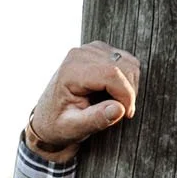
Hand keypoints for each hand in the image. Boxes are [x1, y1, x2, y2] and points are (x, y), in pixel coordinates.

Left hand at [26, 41, 139, 160]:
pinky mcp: (99, 50)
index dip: (126, 95)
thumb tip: (119, 109)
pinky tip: (114, 95)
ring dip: (129, 86)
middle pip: (124, 66)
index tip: (126, 115)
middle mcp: (81, 54)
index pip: (112, 74)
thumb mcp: (73, 128)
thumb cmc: (58, 125)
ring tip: (115, 105)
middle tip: (122, 114)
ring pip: (129, 62)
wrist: (47, 118)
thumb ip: (95, 119)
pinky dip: (127, 79)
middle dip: (129, 92)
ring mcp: (91, 49)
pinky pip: (126, 61)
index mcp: (72, 70)